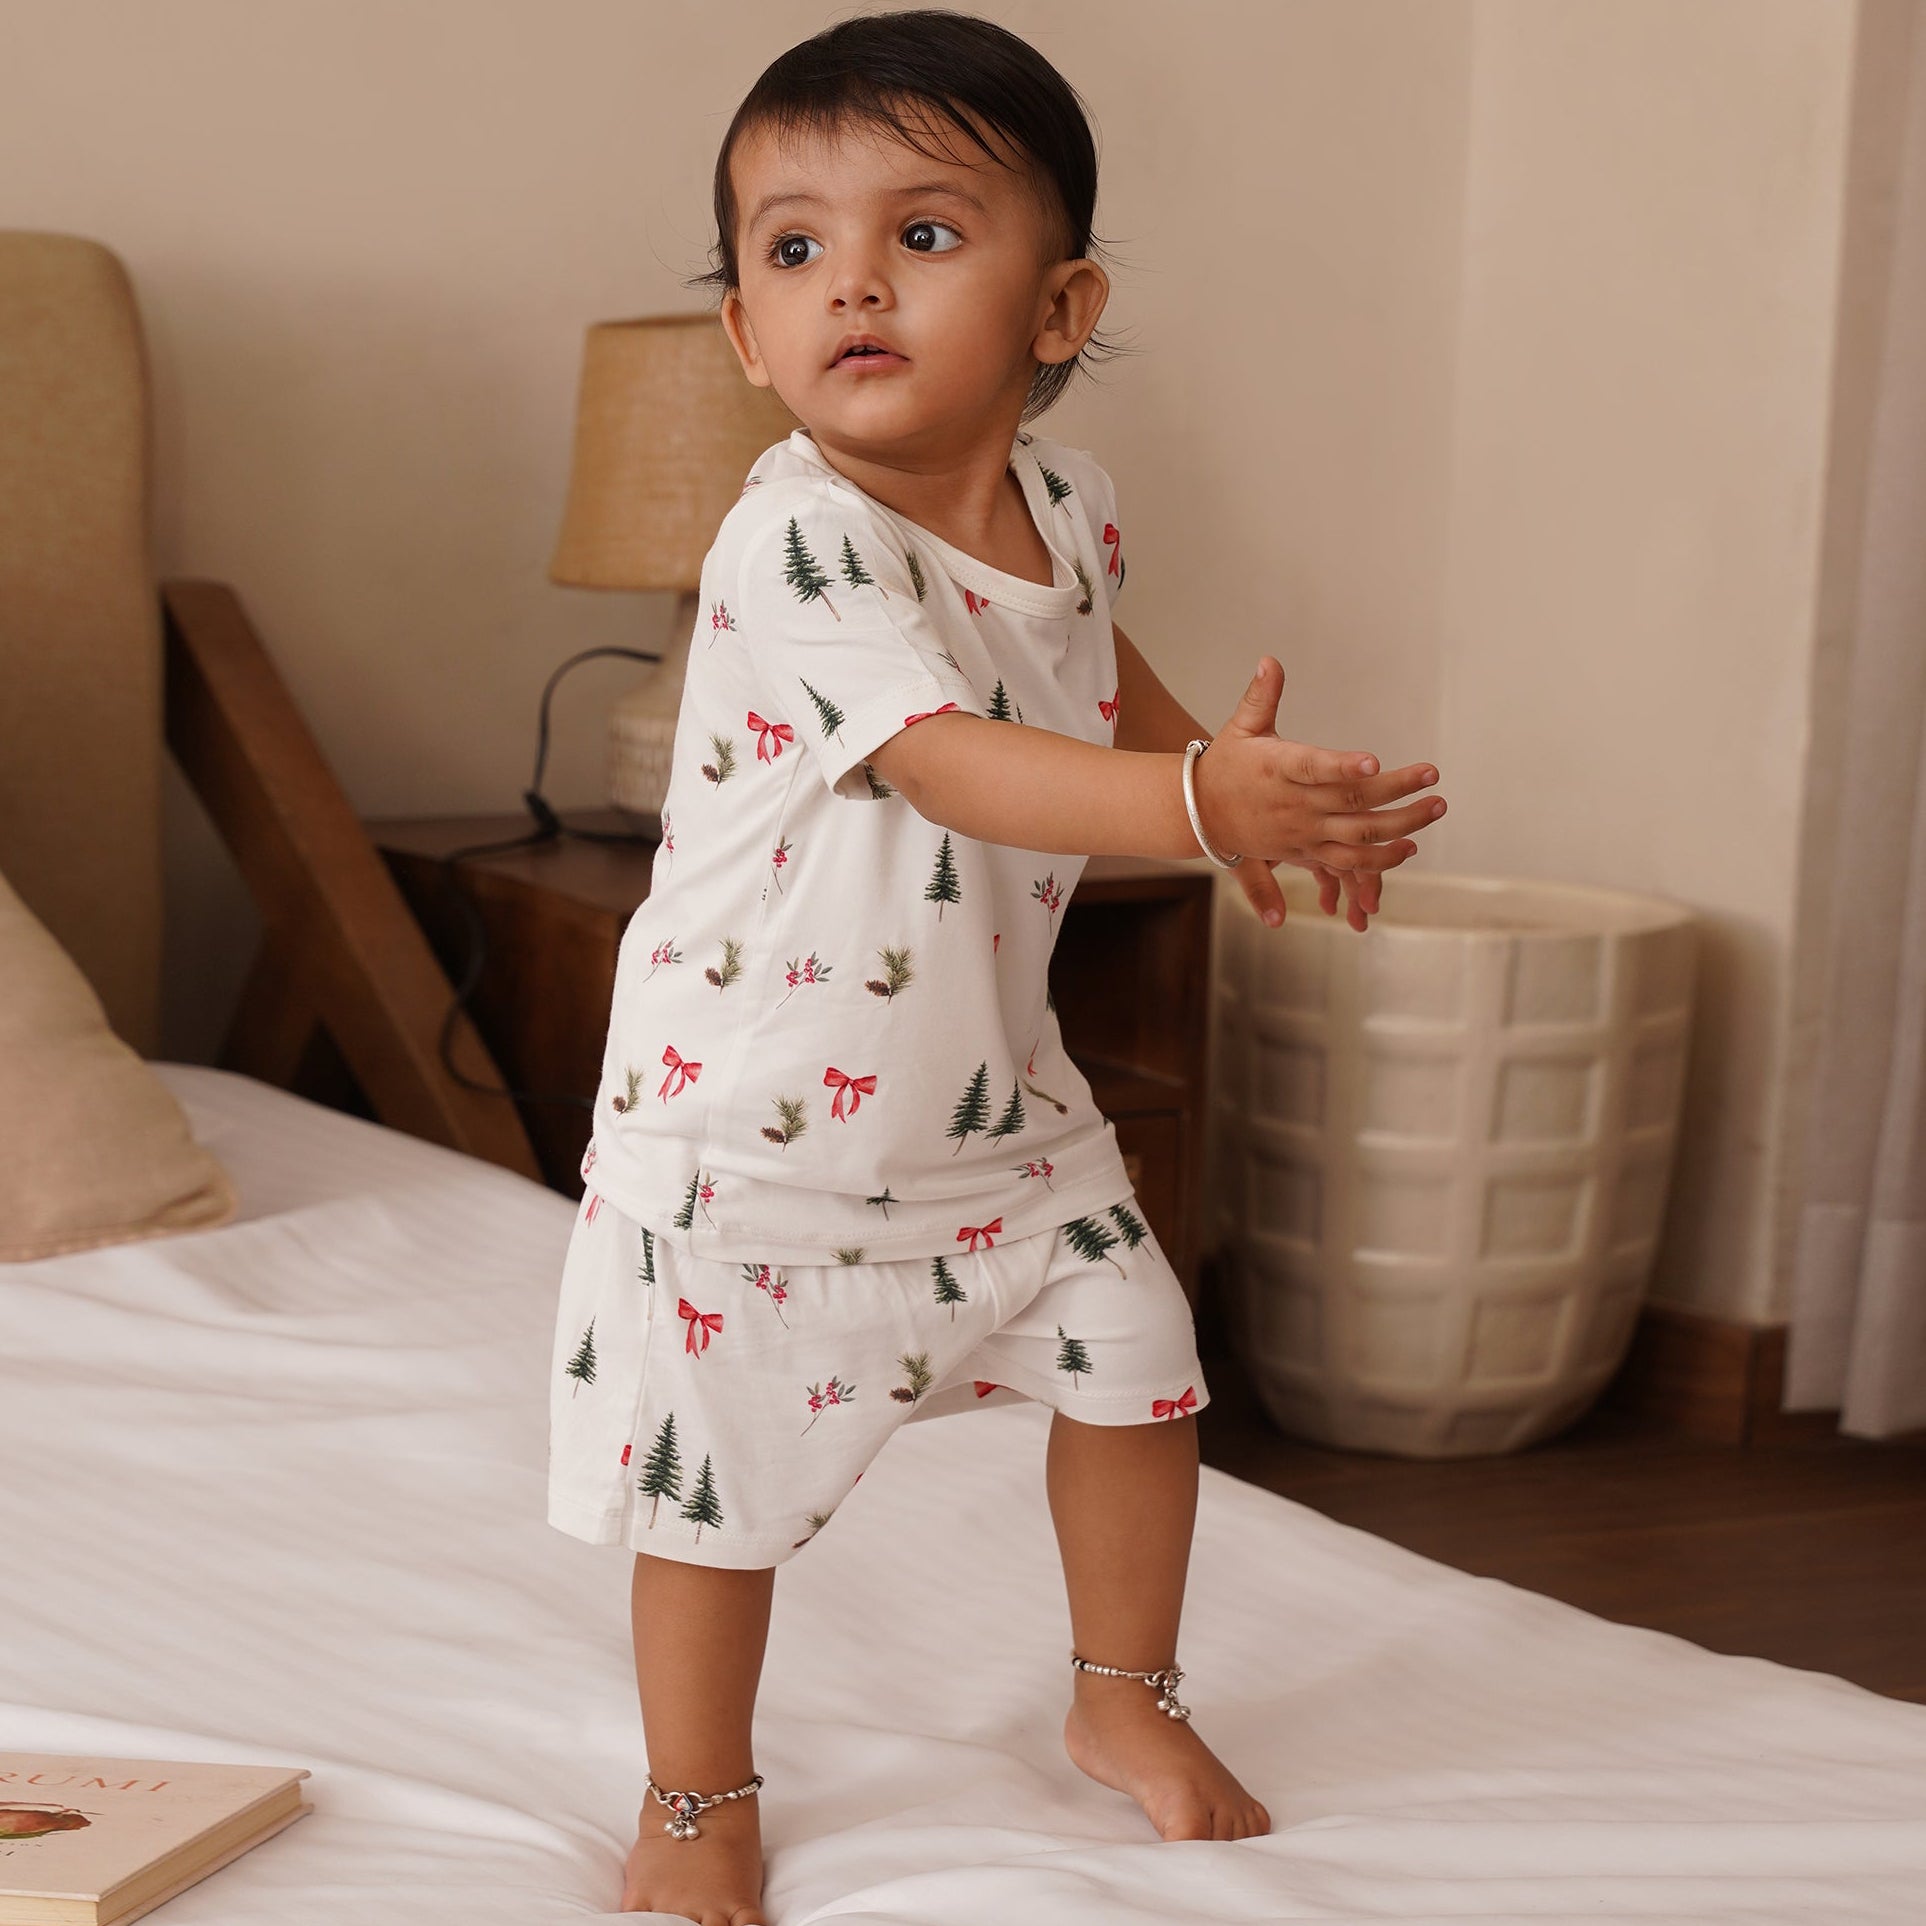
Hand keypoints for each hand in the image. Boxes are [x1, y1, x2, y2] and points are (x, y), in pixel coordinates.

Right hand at [1196, 658, 1444, 930]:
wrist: (1201, 815)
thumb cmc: (1226, 764)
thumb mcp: (1240, 728)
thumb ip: (1261, 696)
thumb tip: (1271, 661)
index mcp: (1278, 769)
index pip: (1314, 768)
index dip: (1344, 767)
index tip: (1375, 762)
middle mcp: (1294, 805)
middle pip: (1351, 801)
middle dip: (1397, 791)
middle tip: (1433, 777)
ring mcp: (1303, 832)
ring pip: (1357, 836)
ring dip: (1400, 826)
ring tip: (1434, 808)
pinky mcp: (1306, 852)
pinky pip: (1347, 863)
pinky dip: (1379, 860)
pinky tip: (1409, 846)